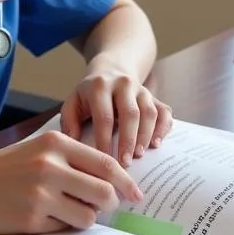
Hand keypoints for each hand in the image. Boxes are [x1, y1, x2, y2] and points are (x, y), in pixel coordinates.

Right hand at [0, 130, 143, 234]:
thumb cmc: (6, 169)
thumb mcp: (38, 150)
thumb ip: (73, 159)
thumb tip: (115, 180)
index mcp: (55, 144)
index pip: (106, 164)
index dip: (127, 182)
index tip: (137, 195)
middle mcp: (50, 166)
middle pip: (104, 193)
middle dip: (109, 204)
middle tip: (101, 206)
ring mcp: (40, 194)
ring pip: (89, 216)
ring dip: (84, 217)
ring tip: (65, 211)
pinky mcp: (31, 219)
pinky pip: (65, 229)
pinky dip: (61, 226)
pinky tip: (43, 217)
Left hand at [59, 67, 173, 166]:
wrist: (111, 71)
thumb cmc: (89, 95)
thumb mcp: (73, 102)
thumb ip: (69, 121)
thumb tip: (74, 143)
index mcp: (100, 86)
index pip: (104, 116)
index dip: (104, 140)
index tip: (103, 159)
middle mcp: (123, 84)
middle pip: (130, 114)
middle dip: (128, 141)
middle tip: (125, 163)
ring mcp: (141, 89)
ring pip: (149, 113)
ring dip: (145, 136)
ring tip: (139, 155)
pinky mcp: (154, 96)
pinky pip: (164, 112)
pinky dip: (163, 128)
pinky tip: (156, 144)